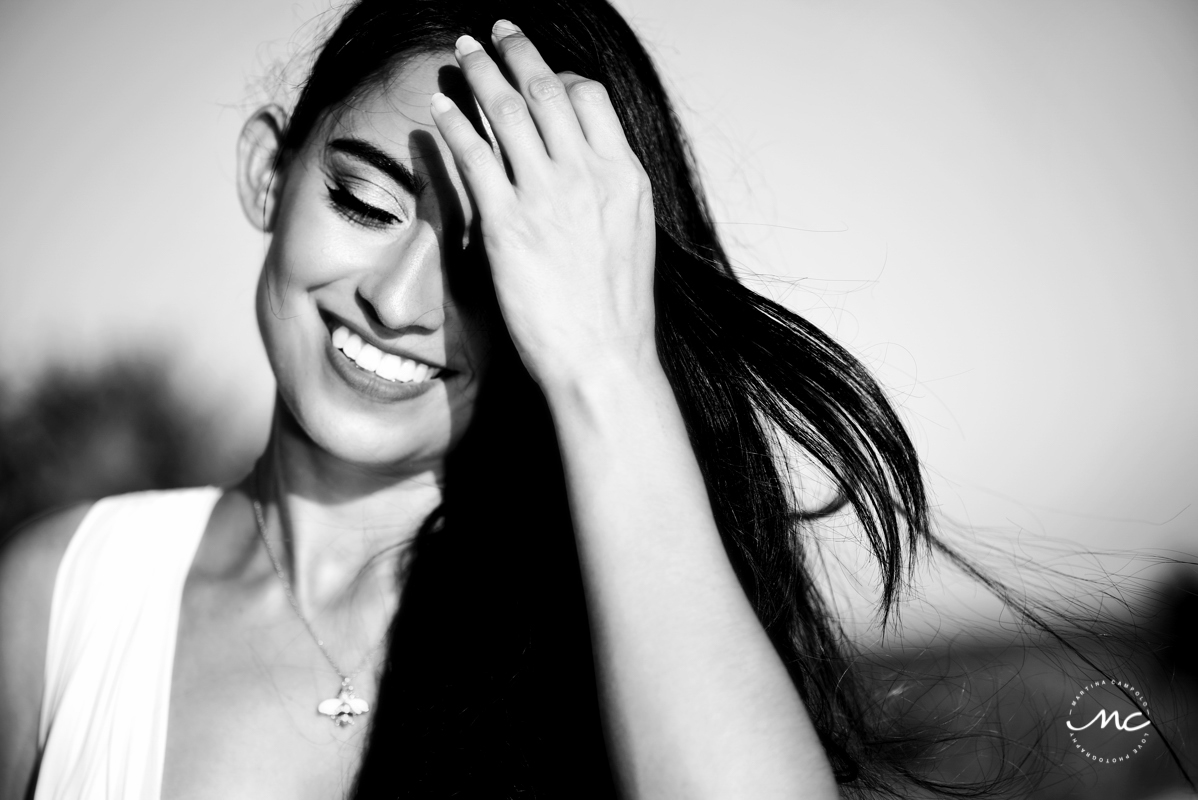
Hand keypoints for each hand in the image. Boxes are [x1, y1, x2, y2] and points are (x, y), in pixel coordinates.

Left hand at [429, 20, 657, 391]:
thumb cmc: (616, 314)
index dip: (560, 75)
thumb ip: (607, 195)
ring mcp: (547, 197)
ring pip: (509, 111)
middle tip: (495, 32)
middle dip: (517, 52)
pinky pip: (475, 157)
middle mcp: (588, 175)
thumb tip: (586, 173)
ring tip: (462, 52)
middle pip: (548, 90)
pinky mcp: (507, 225)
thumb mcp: (630, 238)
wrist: (603, 360)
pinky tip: (440, 106)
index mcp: (625, 177)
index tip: (540, 71)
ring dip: (481, 73)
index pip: (592, 98)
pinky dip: (456, 124)